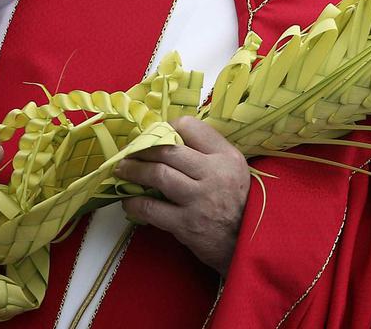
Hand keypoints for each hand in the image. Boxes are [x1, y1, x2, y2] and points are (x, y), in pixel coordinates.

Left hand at [115, 116, 250, 273]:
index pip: (191, 127)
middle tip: (130, 152)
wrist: (247, 243)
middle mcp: (214, 173)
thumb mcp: (234, 169)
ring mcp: (198, 199)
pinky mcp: (185, 224)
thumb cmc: (237, 203)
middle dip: (143, 149)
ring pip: (158, 175)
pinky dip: (134, 202)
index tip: (157, 136)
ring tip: (122, 170)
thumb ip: (209, 152)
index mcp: (227, 156)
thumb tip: (172, 138)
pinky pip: (151, 209)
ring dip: (134, 170)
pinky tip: (128, 200)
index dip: (168, 128)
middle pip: (169, 150)